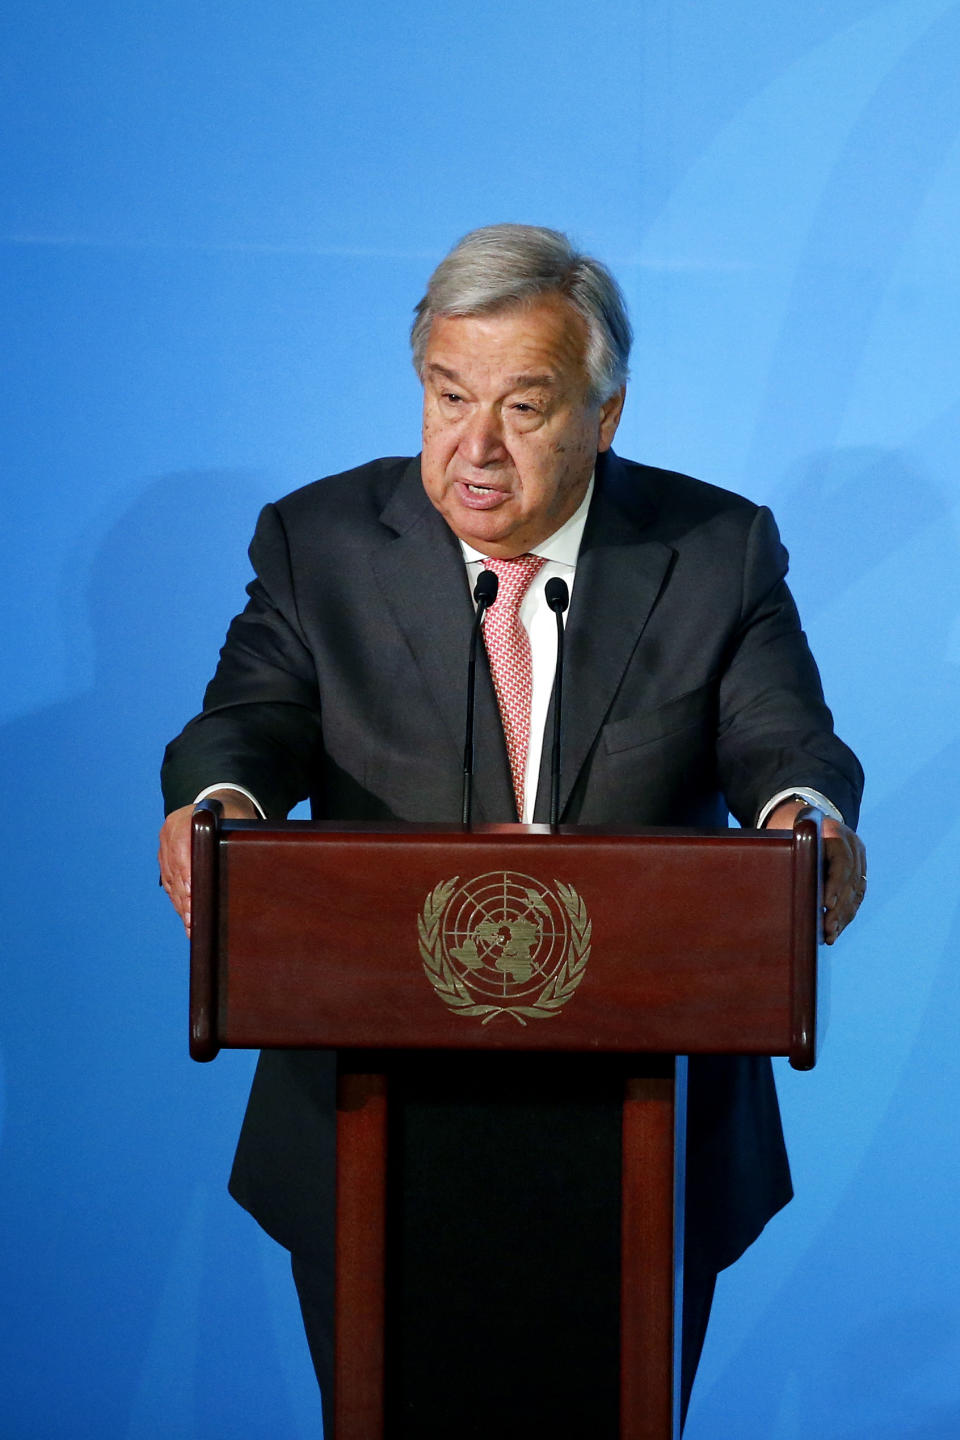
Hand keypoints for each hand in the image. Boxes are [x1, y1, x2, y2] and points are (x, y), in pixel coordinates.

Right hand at [158, 789, 259, 936]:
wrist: (219, 801)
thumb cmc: (234, 814)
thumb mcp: (240, 822)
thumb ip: (239, 840)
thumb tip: (249, 867)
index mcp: (186, 821)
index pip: (183, 855)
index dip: (188, 879)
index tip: (194, 900)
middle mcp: (170, 832)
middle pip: (175, 872)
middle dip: (185, 900)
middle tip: (194, 922)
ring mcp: (165, 845)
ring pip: (171, 880)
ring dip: (181, 904)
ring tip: (191, 925)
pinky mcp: (164, 856)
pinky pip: (168, 881)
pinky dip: (177, 899)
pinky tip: (186, 914)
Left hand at [764, 801, 866, 945]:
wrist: (806, 820)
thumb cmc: (788, 830)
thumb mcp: (786, 835)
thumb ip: (786, 851)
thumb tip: (773, 878)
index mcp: (835, 833)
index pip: (842, 861)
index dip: (835, 884)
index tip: (826, 903)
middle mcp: (852, 846)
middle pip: (850, 881)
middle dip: (838, 908)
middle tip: (826, 929)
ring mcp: (858, 860)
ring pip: (855, 893)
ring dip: (842, 917)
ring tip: (829, 936)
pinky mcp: (859, 873)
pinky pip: (855, 897)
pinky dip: (845, 915)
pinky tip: (834, 931)